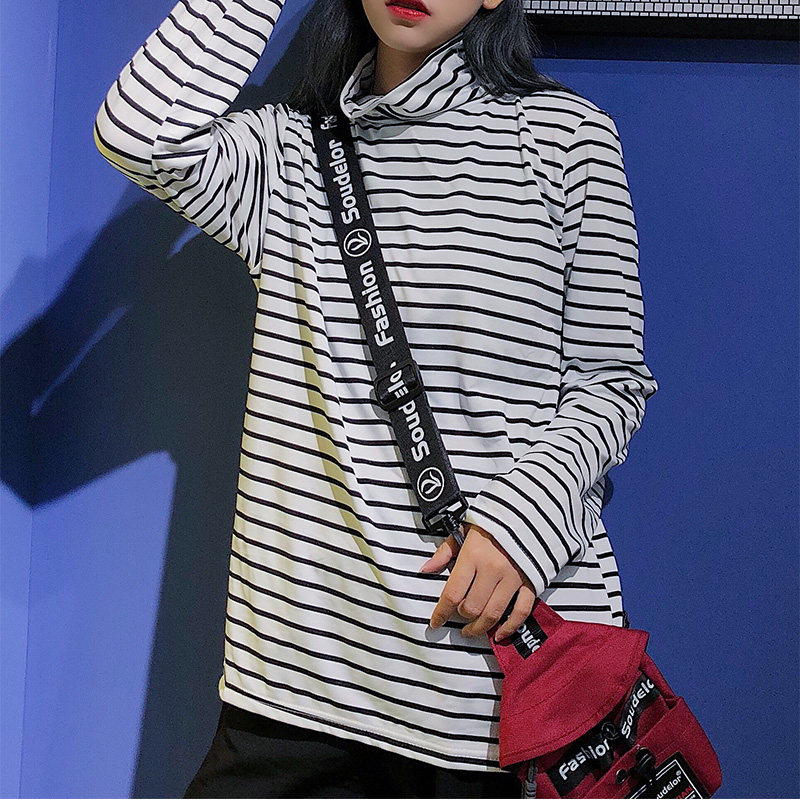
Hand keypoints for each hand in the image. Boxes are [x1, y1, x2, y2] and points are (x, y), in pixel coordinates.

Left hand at [418, 522, 536, 639]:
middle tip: (457, 618)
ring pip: (493, 614)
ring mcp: (513, 577)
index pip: (452, 593)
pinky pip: (521, 611)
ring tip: (472, 631)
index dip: (441, 613)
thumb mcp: (463, 530)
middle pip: (471, 607)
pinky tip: (500, 634)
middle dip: (461, 617)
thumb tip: (426, 570)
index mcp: (472, 556)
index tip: (435, 622)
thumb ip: (444, 553)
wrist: (526, 511)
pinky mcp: (530, 581)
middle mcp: (492, 569)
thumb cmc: (491, 523)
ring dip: (480, 628)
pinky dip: (510, 627)